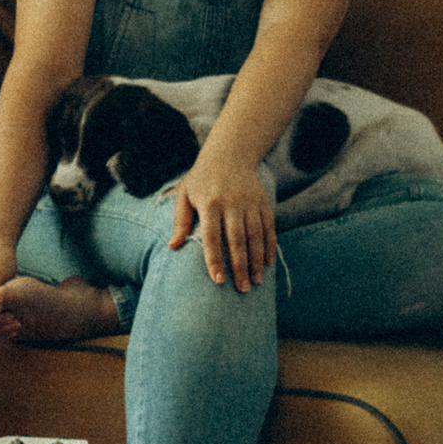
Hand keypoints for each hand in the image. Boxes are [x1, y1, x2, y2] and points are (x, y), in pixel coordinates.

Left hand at [169, 153, 277, 290]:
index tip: (218, 280)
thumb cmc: (201, 178)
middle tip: (241, 289)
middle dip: (240, 267)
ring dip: (257, 261)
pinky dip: (270, 247)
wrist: (229, 154)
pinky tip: (267, 265)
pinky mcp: (263, 202)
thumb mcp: (185, 194)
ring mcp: (250, 203)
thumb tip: (172, 247)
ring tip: (255, 282)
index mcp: (210, 203)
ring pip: (256, 236)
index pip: (212, 237)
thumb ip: (180, 220)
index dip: (215, 259)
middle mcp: (232, 203)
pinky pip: (269, 228)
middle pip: (237, 240)